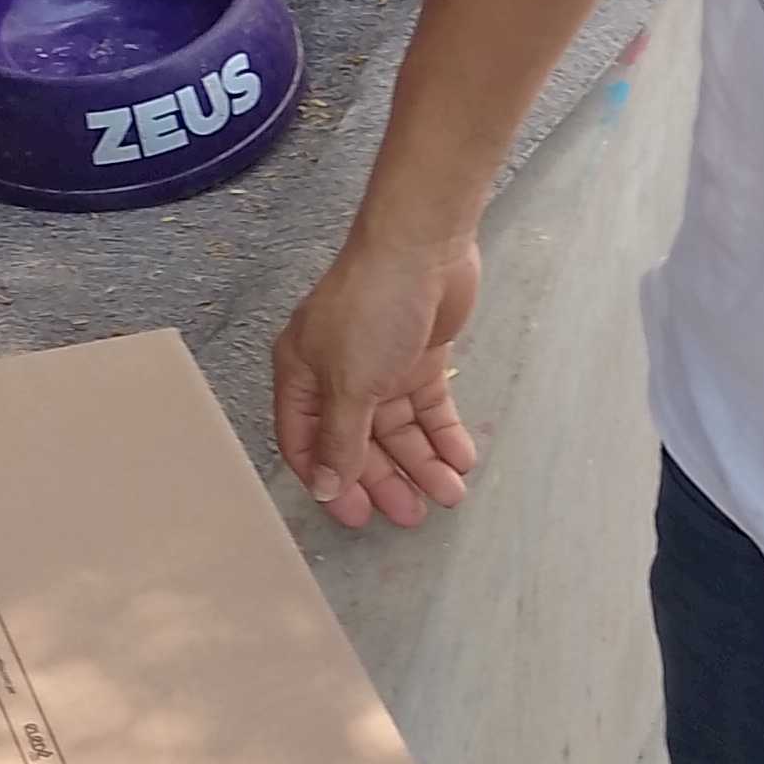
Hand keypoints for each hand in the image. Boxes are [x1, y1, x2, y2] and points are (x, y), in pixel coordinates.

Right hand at [272, 231, 480, 528]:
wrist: (422, 246)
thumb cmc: (371, 305)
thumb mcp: (349, 383)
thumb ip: (340, 440)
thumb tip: (326, 487)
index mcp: (302, 376)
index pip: (307, 444)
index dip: (329, 482)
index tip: (356, 517)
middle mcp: (336, 373)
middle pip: (358, 442)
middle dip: (385, 480)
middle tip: (411, 515)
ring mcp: (380, 364)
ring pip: (398, 428)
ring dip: (422, 462)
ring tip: (449, 494)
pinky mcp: (418, 355)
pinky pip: (429, 406)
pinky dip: (444, 433)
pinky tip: (461, 458)